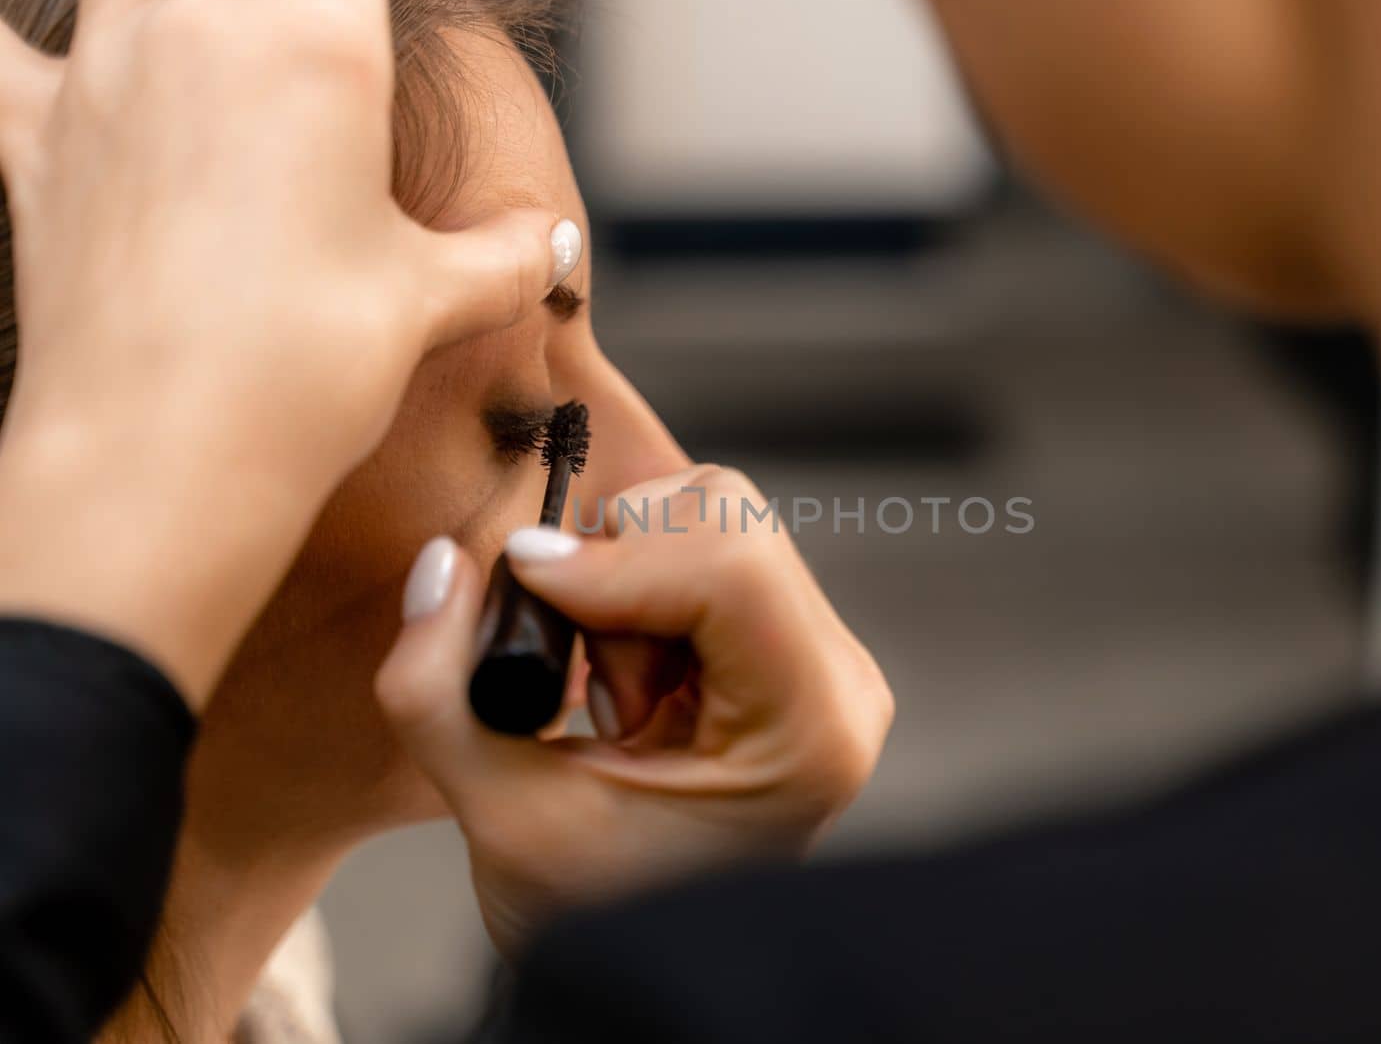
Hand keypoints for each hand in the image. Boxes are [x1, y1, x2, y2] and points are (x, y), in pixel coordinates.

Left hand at [0, 0, 572, 702]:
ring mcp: (102, 73)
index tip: (385, 25)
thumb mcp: (435, 304)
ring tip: (220, 30)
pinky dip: (14, 37)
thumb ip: (505, 258)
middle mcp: (201, 27)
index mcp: (319, 43)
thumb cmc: (302, 371)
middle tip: (319, 46)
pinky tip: (40, 50)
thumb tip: (549, 247)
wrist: (162, 456)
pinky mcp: (30, 136)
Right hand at [375, 466, 893, 951]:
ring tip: (617, 707)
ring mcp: (825, 658)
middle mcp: (841, 682)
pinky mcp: (793, 643)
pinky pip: (705, 548)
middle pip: (724, 519)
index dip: (612, 559)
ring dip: (628, 591)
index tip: (526, 584)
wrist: (654, 965)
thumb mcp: (499, 817)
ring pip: (711, 518)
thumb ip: (437, 689)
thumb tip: (441, 567)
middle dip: (620, 579)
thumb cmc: (603, 914)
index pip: (731, 570)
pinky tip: (636, 694)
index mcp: (809, 732)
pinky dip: (641, 594)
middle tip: (594, 694)